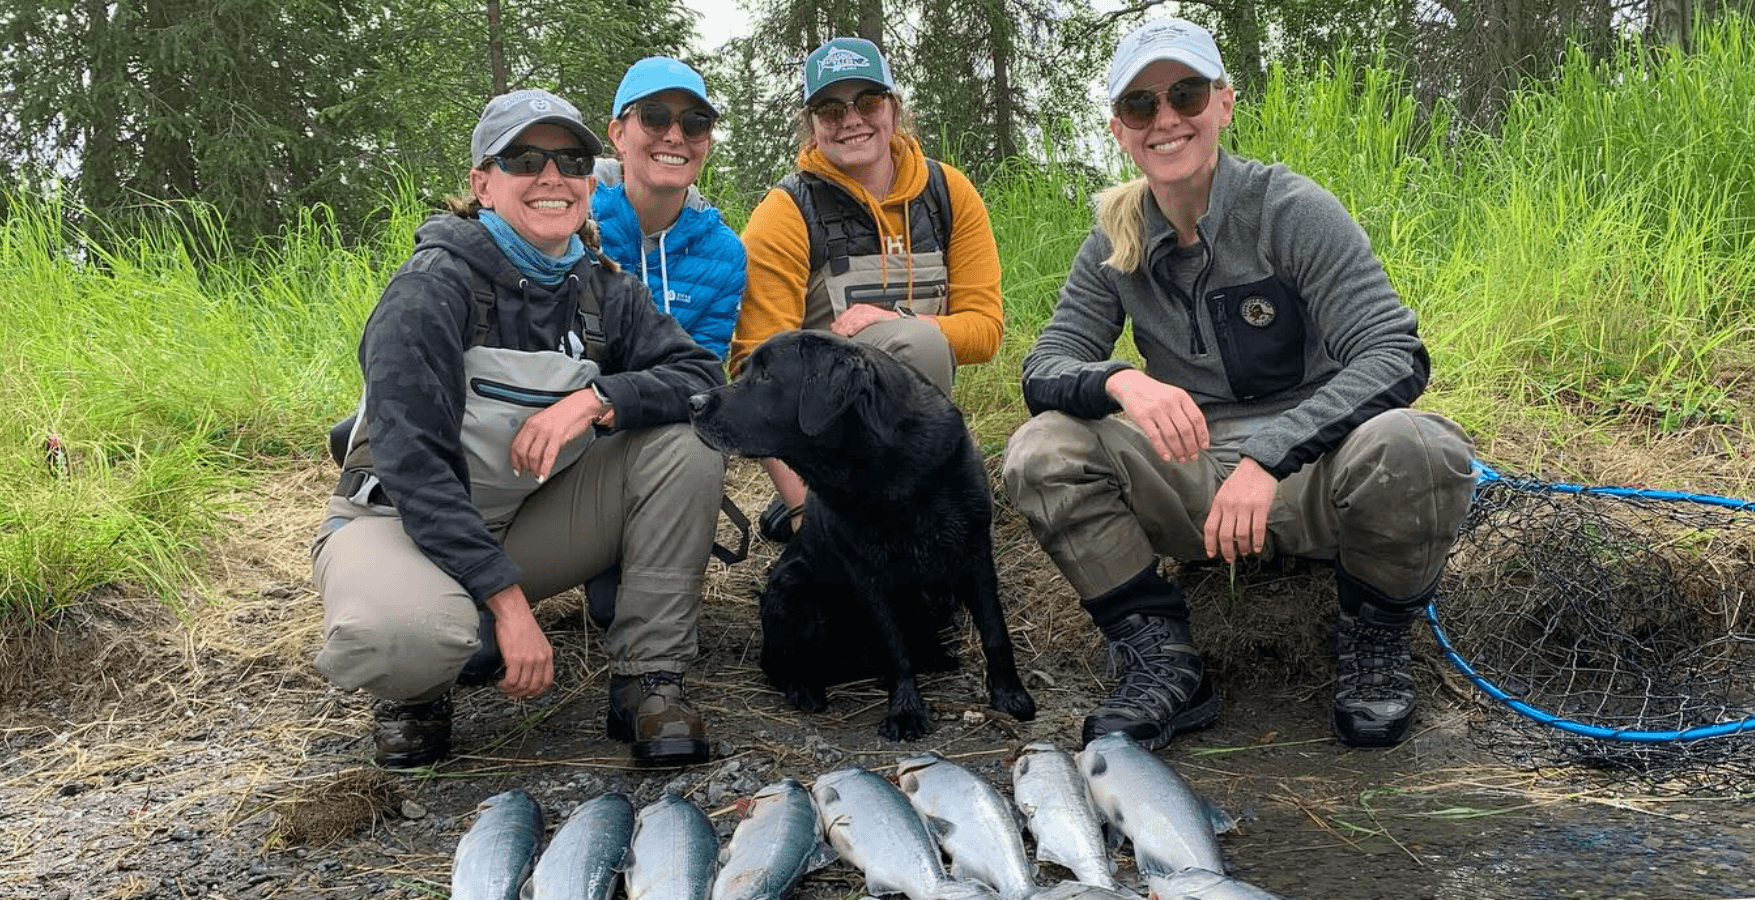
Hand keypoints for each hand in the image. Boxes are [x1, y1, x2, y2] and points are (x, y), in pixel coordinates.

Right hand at [485, 585, 553, 699]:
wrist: (514, 613)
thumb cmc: (522, 624)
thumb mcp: (537, 642)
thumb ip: (536, 656)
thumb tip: (528, 672)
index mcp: (547, 655)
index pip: (547, 681)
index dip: (537, 691)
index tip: (529, 693)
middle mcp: (540, 658)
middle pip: (534, 686)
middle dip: (523, 694)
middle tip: (514, 693)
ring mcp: (528, 659)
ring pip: (522, 685)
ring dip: (512, 690)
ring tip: (505, 688)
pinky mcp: (515, 658)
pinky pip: (512, 680)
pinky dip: (506, 685)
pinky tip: (502, 683)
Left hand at [510, 389, 610, 481]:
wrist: (582, 405)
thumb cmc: (566, 413)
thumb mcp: (545, 421)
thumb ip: (537, 433)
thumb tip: (532, 449)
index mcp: (531, 422)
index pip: (516, 444)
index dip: (515, 459)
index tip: (517, 468)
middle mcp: (536, 427)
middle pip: (523, 452)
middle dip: (524, 466)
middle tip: (527, 473)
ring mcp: (546, 432)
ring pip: (534, 456)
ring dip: (534, 469)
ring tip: (537, 476)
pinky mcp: (558, 437)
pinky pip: (548, 457)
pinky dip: (544, 469)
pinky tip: (543, 475)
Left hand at [830, 303, 904, 336]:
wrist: (893, 320)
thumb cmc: (878, 322)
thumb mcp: (861, 321)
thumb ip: (848, 323)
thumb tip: (834, 326)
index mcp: (855, 309)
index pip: (841, 318)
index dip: (836, 326)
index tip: (833, 334)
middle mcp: (859, 308)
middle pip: (845, 319)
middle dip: (839, 329)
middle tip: (836, 337)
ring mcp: (866, 311)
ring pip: (851, 320)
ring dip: (845, 329)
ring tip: (841, 336)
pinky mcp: (873, 315)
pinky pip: (862, 321)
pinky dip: (855, 327)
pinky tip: (851, 332)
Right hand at [1105, 369, 1208, 463]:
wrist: (1131, 384)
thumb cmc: (1155, 394)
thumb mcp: (1173, 395)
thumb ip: (1184, 410)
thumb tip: (1197, 435)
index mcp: (1181, 396)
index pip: (1197, 418)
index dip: (1202, 434)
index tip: (1204, 446)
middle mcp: (1170, 402)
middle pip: (1186, 429)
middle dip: (1191, 446)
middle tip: (1193, 457)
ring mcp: (1156, 409)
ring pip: (1172, 435)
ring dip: (1178, 451)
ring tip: (1181, 459)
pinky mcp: (1143, 417)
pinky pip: (1155, 437)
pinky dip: (1162, 449)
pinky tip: (1166, 457)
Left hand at [1203, 457, 1276, 562]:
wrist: (1258, 466)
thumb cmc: (1241, 480)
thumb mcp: (1224, 493)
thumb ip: (1221, 510)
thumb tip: (1218, 532)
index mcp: (1219, 503)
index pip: (1210, 528)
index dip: (1210, 544)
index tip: (1212, 554)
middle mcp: (1230, 506)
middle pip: (1225, 535)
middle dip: (1227, 551)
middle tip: (1230, 559)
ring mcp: (1245, 507)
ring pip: (1241, 535)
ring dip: (1244, 548)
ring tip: (1246, 552)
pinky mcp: (1260, 506)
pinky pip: (1257, 529)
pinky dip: (1257, 542)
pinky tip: (1257, 548)